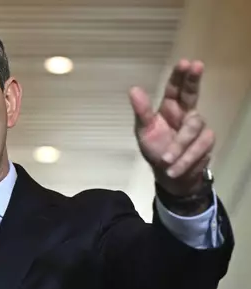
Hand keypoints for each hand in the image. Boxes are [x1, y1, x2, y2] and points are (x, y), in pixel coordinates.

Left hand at [129, 59, 213, 195]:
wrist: (169, 175)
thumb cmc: (156, 149)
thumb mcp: (144, 132)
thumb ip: (142, 112)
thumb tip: (133, 89)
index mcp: (169, 108)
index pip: (175, 88)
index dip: (180, 75)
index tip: (185, 62)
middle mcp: (185, 112)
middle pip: (192, 93)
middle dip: (194, 80)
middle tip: (197, 65)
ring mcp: (198, 127)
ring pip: (193, 128)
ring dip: (179, 146)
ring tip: (165, 160)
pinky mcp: (206, 142)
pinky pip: (199, 147)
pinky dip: (185, 159)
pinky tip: (174, 168)